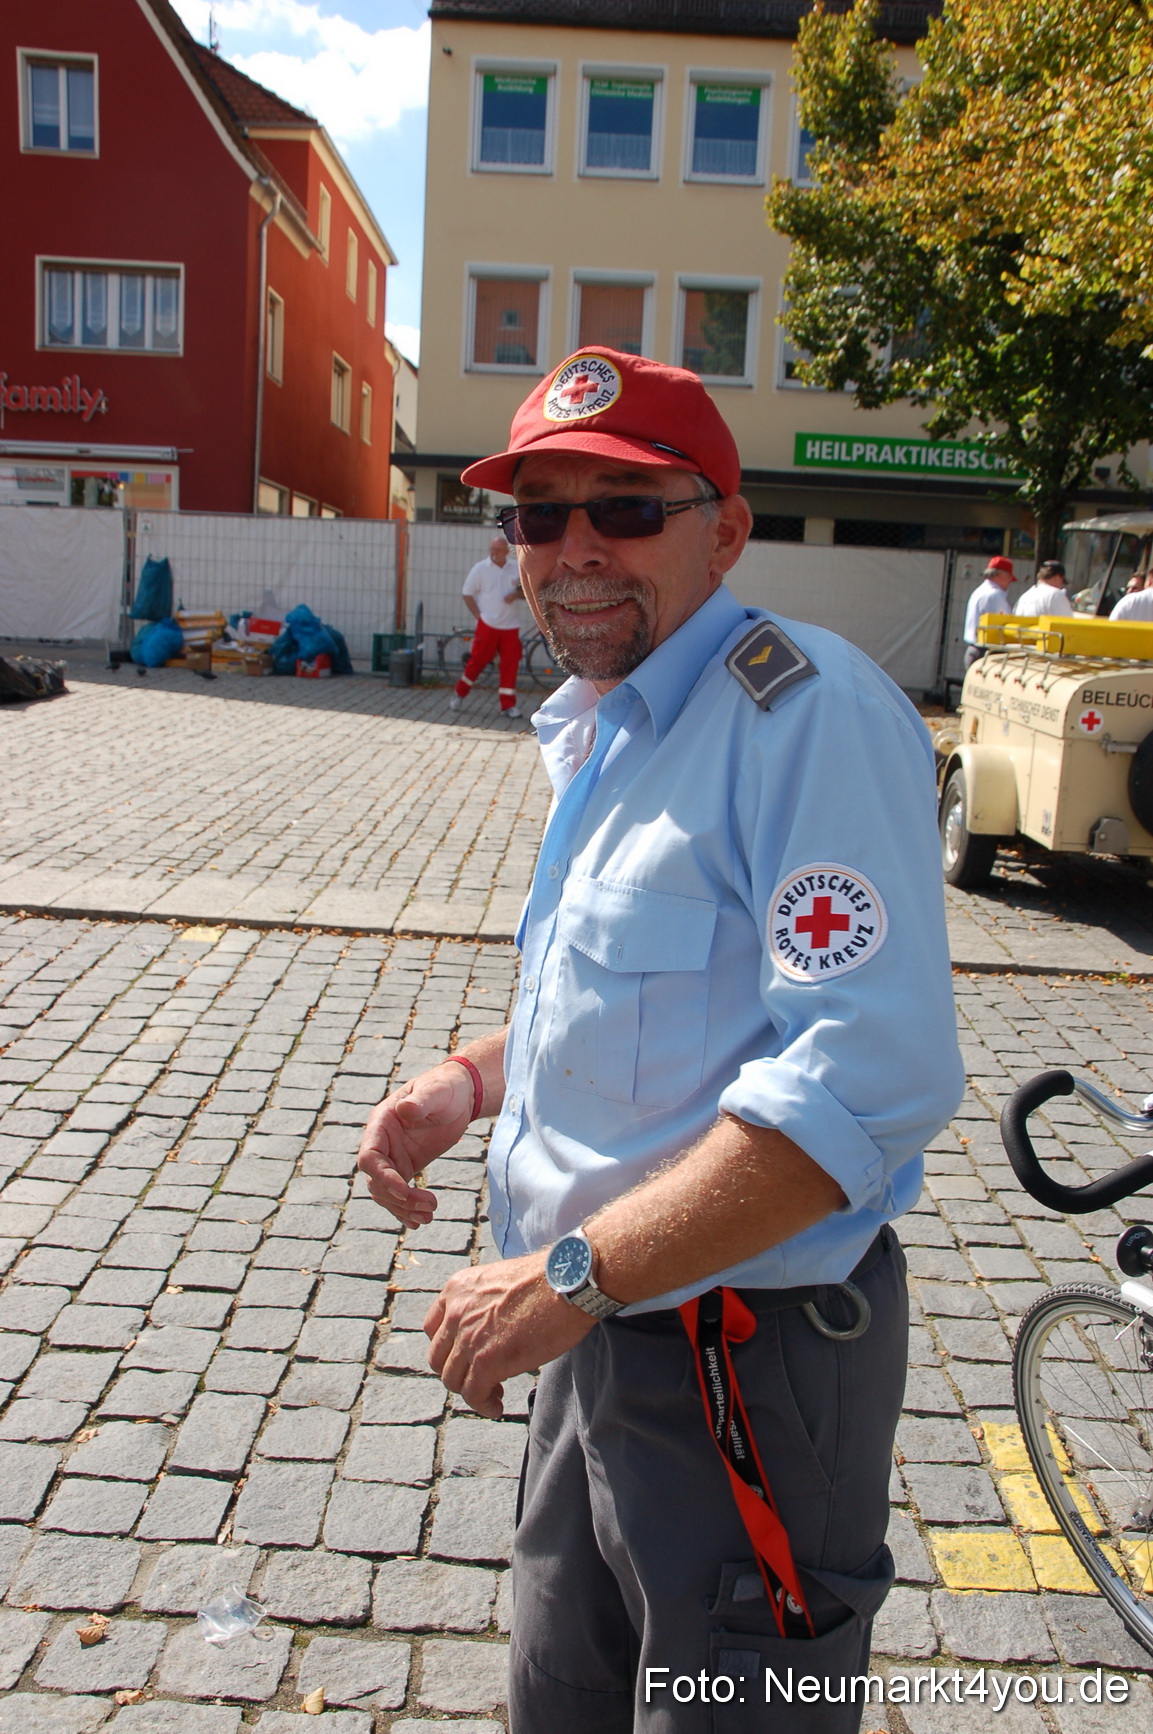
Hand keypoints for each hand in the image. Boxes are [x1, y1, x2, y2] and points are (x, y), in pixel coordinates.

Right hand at [357, 1064, 472, 1229]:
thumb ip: (419, 1101)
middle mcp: (381, 1142)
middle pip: (377, 1181)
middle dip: (399, 1199)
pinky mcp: (406, 1166)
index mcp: (381, 1123)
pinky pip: (399, 1193)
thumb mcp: (435, 1091)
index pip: (369, 1158)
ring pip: (387, 1192)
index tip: (406, 1190)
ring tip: (428, 1217)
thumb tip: (405, 1109)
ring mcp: (393, 1156)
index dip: (383, 1177)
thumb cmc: (445, 1087)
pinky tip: (419, 1221)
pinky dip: (406, 1209)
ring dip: (403, 1208)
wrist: (459, 1094)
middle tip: (429, 1207)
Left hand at [424, 1254, 594, 1418]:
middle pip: (439, 1357)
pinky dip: (483, 1404)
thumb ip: (485, 1302)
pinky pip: (473, 1394)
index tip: (464, 1355)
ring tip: (492, 1394)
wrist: (568, 1283)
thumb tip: (493, 1326)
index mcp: (458, 1288)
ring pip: (452, 1379)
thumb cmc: (549, 1279)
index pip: (433, 1327)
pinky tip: (497, 1406)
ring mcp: (469, 1338)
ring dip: (471, 1391)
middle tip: (480, 1377)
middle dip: (457, 1371)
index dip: (447, 1347)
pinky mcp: (487, 1362)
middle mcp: (456, 1312)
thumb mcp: (501, 1281)